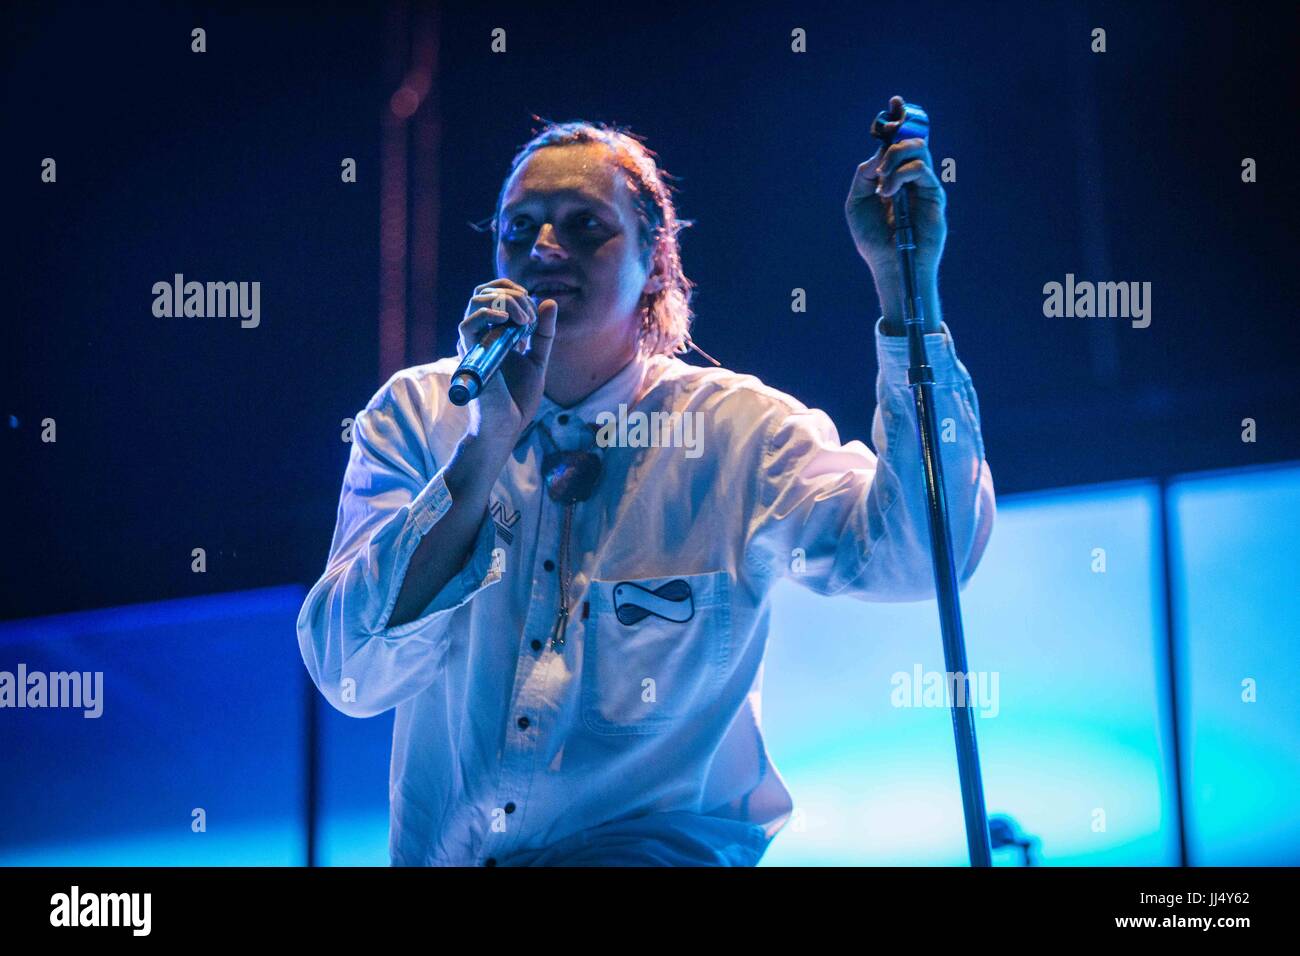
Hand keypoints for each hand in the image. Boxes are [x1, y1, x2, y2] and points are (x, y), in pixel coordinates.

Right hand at [456, 278, 557, 441]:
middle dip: (510, 293)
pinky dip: (488, 314)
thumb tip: (549, 301)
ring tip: (524, 320)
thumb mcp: (538, 360)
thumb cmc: (517, 400)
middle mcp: (481, 335)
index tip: (533, 308)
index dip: (513, 291)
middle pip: (483, 292)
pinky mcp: (469, 356)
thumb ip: (543, 333)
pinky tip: (507, 321)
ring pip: (475, 301)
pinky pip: (466, 325)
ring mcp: (474, 344)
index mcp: (495, 334)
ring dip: (504, 301)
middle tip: (529, 315)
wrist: (506, 427)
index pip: (493, 294)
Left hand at [845, 95, 946, 331]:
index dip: (898, 121)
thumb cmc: (873, 239)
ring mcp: (924, 185)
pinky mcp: (934, 195)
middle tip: (881, 153)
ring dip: (893, 158)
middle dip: (896, 135)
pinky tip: (888, 193)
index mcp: (893, 176)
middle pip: (911, 139)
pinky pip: (920, 170)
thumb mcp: (856, 203)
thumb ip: (863, 176)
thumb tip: (876, 155)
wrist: (890, 265)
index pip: (898, 141)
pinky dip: (900, 175)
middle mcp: (911, 177)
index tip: (895, 102)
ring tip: (882, 183)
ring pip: (917, 149)